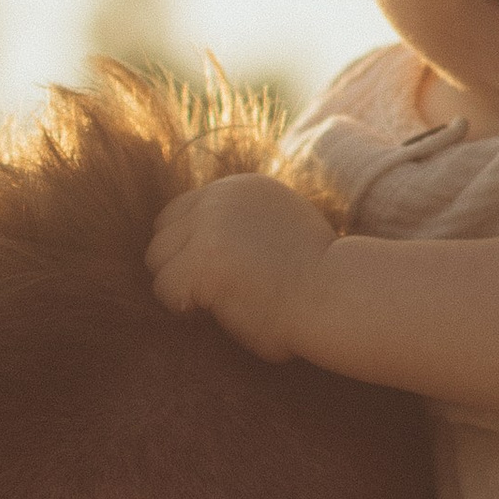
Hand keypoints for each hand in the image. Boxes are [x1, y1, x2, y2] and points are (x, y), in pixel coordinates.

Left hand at [146, 173, 337, 360]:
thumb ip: (246, 225)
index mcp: (243, 186)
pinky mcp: (204, 260)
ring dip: (179, 286)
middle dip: (179, 265)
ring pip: (158, 260)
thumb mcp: (284, 229)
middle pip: (162, 232)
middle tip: (210, 293)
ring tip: (214, 304)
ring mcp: (211, 226)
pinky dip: (181, 307)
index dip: (190, 247)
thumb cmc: (319, 281)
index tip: (216, 274)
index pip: (183, 210)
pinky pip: (164, 288)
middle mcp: (222, 196)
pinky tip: (213, 312)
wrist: (340, 297)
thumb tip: (201, 243)